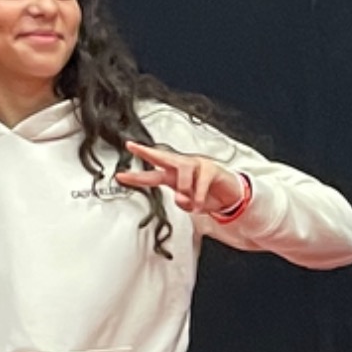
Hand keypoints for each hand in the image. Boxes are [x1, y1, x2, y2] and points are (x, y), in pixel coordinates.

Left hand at [120, 143, 251, 222]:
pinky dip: (199, 196)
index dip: (136, 176)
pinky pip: (201, 181)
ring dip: (183, 188)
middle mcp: (183, 167)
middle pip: (162, 156)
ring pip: (182, 170)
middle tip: (134, 147)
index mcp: (174, 176)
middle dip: (147, 152)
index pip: (152, 174)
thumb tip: (182, 199)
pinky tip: (200, 205)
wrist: (231, 196)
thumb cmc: (208, 195)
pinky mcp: (211, 169)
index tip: (120, 175)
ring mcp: (197, 165)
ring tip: (188, 201)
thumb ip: (183, 203)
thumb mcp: (191, 205)